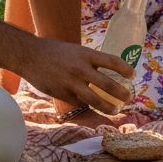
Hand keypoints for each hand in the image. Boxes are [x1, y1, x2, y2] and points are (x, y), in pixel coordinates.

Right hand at [17, 38, 133, 110]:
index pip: (111, 61)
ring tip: (115, 110)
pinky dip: (85, 104)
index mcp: (86, 54)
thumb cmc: (54, 51)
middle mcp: (80, 68)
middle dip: (120, 93)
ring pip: (94, 99)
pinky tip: (90, 104)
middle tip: (128, 98)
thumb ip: (89, 61)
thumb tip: (106, 72)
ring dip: (107, 106)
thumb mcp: (76, 50)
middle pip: (106, 84)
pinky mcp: (61, 93)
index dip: (124, 69)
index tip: (133, 75)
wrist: (29, 55)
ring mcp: (70, 82)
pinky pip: (78, 101)